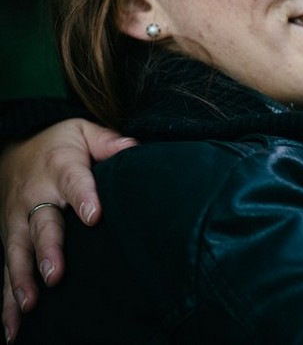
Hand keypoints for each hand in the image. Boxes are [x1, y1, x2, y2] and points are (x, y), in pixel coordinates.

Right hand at [1, 119, 135, 340]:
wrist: (15, 149)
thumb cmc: (60, 145)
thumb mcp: (83, 132)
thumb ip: (108, 141)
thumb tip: (135, 147)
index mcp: (60, 167)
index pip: (74, 180)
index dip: (84, 197)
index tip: (94, 215)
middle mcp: (35, 196)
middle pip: (42, 225)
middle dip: (47, 250)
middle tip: (55, 274)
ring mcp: (18, 221)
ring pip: (18, 253)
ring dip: (22, 280)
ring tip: (30, 305)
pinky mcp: (9, 239)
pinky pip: (6, 271)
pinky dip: (6, 300)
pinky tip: (12, 327)